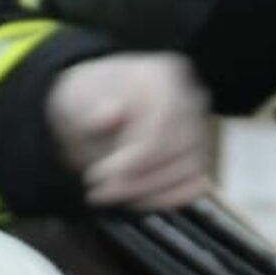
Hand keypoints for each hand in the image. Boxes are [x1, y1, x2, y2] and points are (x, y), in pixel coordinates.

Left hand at [45, 53, 211, 209]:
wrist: (96, 116)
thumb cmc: (89, 106)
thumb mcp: (76, 100)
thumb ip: (90, 108)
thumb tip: (109, 115)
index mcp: (161, 75)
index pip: (163, 122)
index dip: (134, 158)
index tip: (101, 174)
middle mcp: (188, 98)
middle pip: (177, 148)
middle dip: (136, 179)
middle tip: (101, 190)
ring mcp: (198, 130)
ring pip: (189, 170)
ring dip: (147, 192)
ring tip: (112, 194)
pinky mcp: (199, 158)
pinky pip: (195, 185)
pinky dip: (165, 198)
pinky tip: (136, 199)